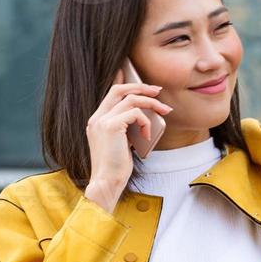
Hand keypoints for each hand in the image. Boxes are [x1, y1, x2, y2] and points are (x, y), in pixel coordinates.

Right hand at [84, 66, 172, 211]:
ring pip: (131, 99)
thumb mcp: (121, 143)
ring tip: (164, 111)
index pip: (111, 93)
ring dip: (152, 103)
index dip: (125, 82)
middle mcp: (96, 118)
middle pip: (120, 89)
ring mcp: (102, 121)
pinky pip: (135, 114)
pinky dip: (146, 122)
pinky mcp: (111, 127)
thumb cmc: (115, 168)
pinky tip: (147, 136)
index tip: (138, 78)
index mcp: (96, 121)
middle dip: (141, 86)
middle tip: (158, 91)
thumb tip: (141, 117)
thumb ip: (126, 128)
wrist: (106, 183)